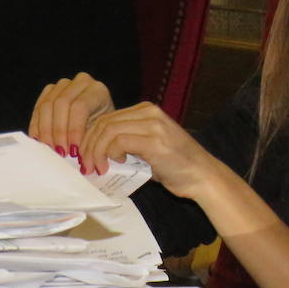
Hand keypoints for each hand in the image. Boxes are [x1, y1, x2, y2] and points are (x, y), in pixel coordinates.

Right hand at [29, 73, 113, 163]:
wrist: (97, 116)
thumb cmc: (101, 126)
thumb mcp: (101, 131)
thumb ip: (89, 138)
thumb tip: (76, 155)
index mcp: (97, 90)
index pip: (80, 107)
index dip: (74, 130)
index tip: (73, 150)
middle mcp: (80, 82)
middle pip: (61, 104)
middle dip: (59, 132)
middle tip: (60, 152)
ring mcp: (63, 85)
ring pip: (47, 106)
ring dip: (46, 131)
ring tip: (51, 149)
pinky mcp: (49, 91)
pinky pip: (38, 108)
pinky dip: (37, 127)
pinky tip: (40, 141)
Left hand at [79, 101, 220, 194]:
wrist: (203, 176)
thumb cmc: (177, 167)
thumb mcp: (149, 149)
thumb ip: (128, 144)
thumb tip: (98, 153)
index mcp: (147, 111)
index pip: (107, 118)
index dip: (90, 137)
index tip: (85, 156)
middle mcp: (149, 113)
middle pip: (103, 122)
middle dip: (88, 145)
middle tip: (86, 165)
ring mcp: (153, 125)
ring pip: (108, 130)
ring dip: (95, 151)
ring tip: (96, 168)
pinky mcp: (154, 140)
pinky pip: (119, 141)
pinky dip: (109, 153)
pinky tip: (111, 165)